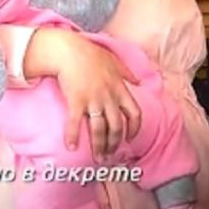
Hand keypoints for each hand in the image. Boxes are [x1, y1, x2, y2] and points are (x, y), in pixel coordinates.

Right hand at [24, 28, 141, 159]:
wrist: (70, 50)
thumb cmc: (91, 55)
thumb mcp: (115, 62)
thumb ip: (127, 74)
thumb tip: (138, 82)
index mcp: (120, 89)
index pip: (135, 114)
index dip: (135, 129)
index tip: (130, 139)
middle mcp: (109, 97)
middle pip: (117, 127)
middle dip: (114, 144)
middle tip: (110, 155)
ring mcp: (93, 100)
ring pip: (100, 130)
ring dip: (99, 147)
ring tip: (97, 157)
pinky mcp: (76, 101)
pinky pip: (75, 123)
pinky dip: (73, 136)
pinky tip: (71, 146)